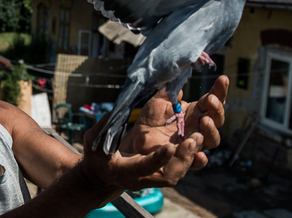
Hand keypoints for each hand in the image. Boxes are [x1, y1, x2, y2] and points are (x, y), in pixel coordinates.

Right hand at [80, 112, 201, 192]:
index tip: (169, 147)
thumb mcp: (93, 141)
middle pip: (169, 175)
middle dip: (183, 160)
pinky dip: (192, 155)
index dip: (157, 159)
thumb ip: (104, 127)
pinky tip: (198, 139)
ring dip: (190, 155)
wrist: (105, 175)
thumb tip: (115, 112)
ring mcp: (155, 176)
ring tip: (198, 137)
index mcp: (126, 171)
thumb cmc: (97, 158)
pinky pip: (181, 165)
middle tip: (192, 141)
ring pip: (179, 171)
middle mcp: (144, 178)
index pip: (144, 167)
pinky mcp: (163, 169)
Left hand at [120, 75, 228, 169]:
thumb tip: (180, 89)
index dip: (219, 90)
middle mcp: (198, 126)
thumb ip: (169, 94)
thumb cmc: (150, 119)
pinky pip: (196, 162)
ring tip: (205, 121)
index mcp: (195, 111)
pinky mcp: (185, 158)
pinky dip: (200, 159)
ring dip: (211, 130)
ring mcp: (193, 142)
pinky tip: (200, 154)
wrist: (137, 140)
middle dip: (216, 109)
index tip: (222, 79)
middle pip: (216, 119)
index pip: (212, 100)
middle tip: (210, 100)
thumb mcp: (158, 103)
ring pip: (212, 139)